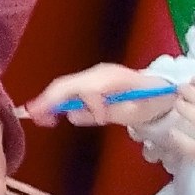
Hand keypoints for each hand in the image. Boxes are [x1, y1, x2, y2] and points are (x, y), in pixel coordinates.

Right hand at [26, 62, 179, 130]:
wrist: (160, 89)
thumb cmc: (150, 102)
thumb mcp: (134, 112)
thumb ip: (106, 114)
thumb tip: (74, 115)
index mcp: (112, 78)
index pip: (90, 89)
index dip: (91, 106)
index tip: (101, 120)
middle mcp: (98, 73)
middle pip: (66, 84)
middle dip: (47, 100)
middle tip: (33, 118)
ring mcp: (93, 75)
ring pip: (63, 86)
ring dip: (48, 100)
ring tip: (37, 117)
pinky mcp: (90, 81)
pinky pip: (68, 89)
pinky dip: (55, 100)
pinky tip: (49, 113)